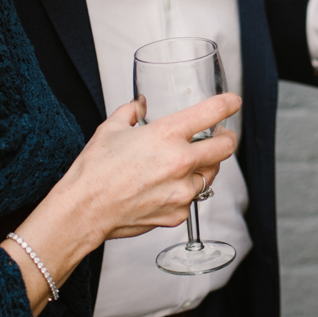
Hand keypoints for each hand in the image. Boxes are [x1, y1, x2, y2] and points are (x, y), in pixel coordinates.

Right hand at [59, 94, 242, 242]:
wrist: (84, 210)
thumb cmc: (94, 171)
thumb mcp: (110, 129)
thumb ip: (131, 112)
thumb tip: (139, 105)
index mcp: (167, 135)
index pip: (212, 113)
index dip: (229, 104)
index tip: (233, 102)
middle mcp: (180, 162)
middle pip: (226, 147)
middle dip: (227, 138)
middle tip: (222, 136)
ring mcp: (182, 191)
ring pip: (211, 174)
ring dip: (205, 166)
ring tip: (188, 164)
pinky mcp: (178, 213)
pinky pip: (192, 198)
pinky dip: (185, 191)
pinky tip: (168, 187)